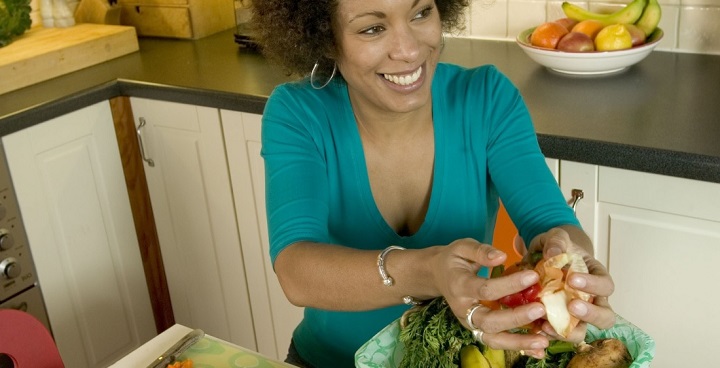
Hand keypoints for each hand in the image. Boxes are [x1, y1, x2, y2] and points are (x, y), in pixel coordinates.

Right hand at [431, 238, 549, 357]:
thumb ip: (481, 251)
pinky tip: (538, 351)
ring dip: (518, 342)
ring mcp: (470, 323)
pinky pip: (497, 342)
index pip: (485, 289)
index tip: (533, 276)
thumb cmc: (454, 259)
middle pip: (489, 321)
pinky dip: (517, 347)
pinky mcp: (478, 330)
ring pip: (493, 339)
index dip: (510, 284)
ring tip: (543, 342)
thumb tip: (502, 256)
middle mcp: (463, 310)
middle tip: (540, 309)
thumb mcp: (463, 247)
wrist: (438, 275)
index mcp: (459, 286)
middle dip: (516, 318)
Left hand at [528, 226, 616, 340]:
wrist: (544, 254)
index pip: (605, 285)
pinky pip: (559, 333)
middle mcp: (592, 299)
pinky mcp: (559, 321)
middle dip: (591, 314)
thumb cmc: (557, 247)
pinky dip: (549, 333)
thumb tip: (553, 253)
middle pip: (605, 317)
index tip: (572, 279)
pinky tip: (537, 327)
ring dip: (569, 332)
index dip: (593, 285)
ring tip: (549, 324)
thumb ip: (557, 241)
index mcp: (596, 276)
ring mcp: (576, 314)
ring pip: (583, 332)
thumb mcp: (556, 237)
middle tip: (572, 305)